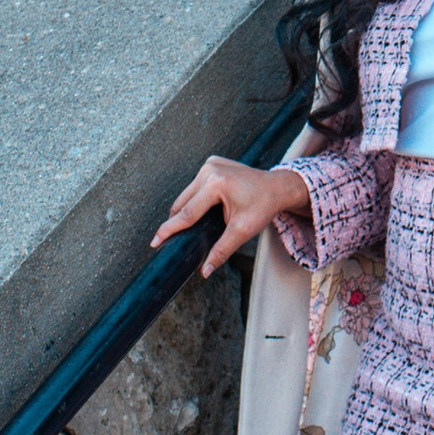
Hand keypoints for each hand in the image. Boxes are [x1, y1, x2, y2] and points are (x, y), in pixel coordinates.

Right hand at [151, 156, 312, 276]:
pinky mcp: (212, 163)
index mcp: (216, 184)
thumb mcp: (243, 230)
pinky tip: (199, 211)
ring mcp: (210, 164)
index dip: (170, 229)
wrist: (278, 187)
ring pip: (187, 193)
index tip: (155, 241)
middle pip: (183, 202)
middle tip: (166, 240)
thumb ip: (221, 250)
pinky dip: (194, 199)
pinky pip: (195, 186)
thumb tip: (205, 271)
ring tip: (185, 228)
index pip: (187, 213)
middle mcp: (209, 170)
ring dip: (186, 209)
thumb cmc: (263, 207)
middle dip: (176, 221)